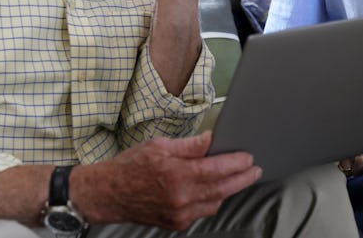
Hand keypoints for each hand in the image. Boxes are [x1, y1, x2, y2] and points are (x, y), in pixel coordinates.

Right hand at [72, 132, 261, 229]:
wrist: (108, 194)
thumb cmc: (130, 166)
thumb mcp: (158, 146)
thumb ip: (188, 145)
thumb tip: (210, 139)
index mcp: (176, 175)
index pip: (216, 169)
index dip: (236, 163)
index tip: (248, 157)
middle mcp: (180, 197)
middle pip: (222, 188)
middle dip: (242, 178)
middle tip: (254, 169)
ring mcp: (179, 213)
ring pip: (215, 202)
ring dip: (229, 190)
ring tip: (238, 177)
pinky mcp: (176, 223)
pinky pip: (203, 212)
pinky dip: (212, 200)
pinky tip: (215, 190)